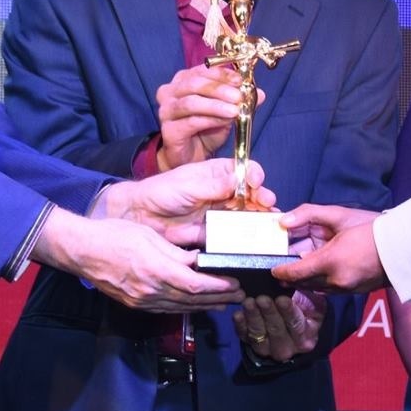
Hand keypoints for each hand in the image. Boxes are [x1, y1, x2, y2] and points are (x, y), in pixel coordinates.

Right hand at [32, 208, 240, 310]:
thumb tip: (200, 259)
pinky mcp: (135, 303)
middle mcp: (152, 291)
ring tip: (225, 303)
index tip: (235, 284)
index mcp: (157, 271)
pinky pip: (166, 309)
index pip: (196, 285)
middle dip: (219, 299)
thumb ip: (177, 252)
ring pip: (181, 308)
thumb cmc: (114, 236)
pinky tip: (195, 305)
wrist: (83, 251)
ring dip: (205, 306)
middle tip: (239, 296)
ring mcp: (142, 300)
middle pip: (192, 300)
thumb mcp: (151, 237)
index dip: (218, 287)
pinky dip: (185, 308)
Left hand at [99, 157, 271, 246]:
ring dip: (259, 219)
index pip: (245, 170)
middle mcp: (223, 191)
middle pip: (252, 194)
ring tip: (270, 223)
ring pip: (247, 215)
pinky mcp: (215, 232)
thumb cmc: (160, 192)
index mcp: (218, 173)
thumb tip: (241, 181)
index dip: (255, 175)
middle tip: (268, 204)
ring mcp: (221, 213)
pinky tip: (255, 240)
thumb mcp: (188, 184)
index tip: (256, 181)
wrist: (141, 216)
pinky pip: (234, 235)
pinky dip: (245, 238)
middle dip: (263, 198)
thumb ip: (214, 185)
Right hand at [155, 64, 260, 171]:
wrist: (192, 157)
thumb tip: (261, 94)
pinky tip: (224, 122)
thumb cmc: (205, 130)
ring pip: (191, 102)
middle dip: (219, 89)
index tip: (240, 80)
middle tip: (239, 97)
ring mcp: (166, 111)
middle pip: (194, 84)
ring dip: (216, 105)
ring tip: (234, 110)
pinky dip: (210, 120)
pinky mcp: (168, 130)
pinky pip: (190, 122)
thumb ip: (239, 100)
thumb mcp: (226, 111)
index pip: (202, 70)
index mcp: (183, 80)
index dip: (222, 74)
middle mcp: (170, 92)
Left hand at [234, 291, 324, 360]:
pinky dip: (240, 325)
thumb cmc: (304, 310)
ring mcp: (267, 349)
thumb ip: (306, 298)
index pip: (296, 325)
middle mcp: (287, 348)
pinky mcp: (251, 345)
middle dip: (269, 313)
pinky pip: (244, 336)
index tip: (282, 299)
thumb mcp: (313, 304)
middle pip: (276, 331)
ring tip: (249, 302)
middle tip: (262, 299)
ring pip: (258, 334)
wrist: (291, 325)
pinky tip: (238, 313)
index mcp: (305, 339)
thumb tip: (294, 284)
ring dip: (253, 317)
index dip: (289, 312)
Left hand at [275, 205, 385, 292]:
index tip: (273, 269)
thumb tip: (283, 221)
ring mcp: (347, 289)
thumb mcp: (339, 216)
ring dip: (305, 282)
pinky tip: (319, 275)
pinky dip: (320, 283)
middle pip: (303, 283)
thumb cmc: (372, 228)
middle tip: (280, 273)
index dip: (281, 272)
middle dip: (290, 279)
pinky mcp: (355, 291)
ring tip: (295, 275)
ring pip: (316, 288)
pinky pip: (330, 290)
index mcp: (330, 262)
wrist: (404, 246)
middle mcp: (336, 280)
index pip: (295, 273)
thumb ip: (309, 214)